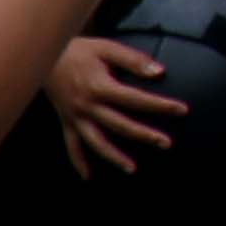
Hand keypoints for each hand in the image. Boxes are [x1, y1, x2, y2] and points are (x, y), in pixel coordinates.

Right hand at [50, 34, 187, 178]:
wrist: (43, 57)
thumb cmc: (79, 51)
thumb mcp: (107, 48)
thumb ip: (133, 60)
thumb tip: (159, 72)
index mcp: (100, 87)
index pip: (135, 99)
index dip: (159, 105)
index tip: (181, 110)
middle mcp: (87, 106)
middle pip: (120, 125)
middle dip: (144, 135)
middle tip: (166, 143)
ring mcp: (75, 117)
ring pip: (96, 142)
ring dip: (113, 157)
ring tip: (131, 169)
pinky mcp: (66, 122)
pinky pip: (71, 146)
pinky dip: (78, 162)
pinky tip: (88, 176)